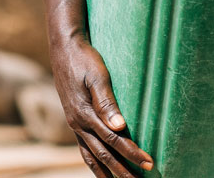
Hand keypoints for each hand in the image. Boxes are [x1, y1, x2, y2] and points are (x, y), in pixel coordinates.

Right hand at [50, 35, 153, 177]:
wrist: (64, 48)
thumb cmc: (85, 59)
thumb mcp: (97, 76)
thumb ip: (107, 102)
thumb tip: (120, 127)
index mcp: (86, 114)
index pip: (114, 140)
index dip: (132, 153)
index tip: (149, 163)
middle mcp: (79, 123)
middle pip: (104, 154)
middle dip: (122, 171)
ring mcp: (75, 124)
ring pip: (92, 155)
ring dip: (107, 172)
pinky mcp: (74, 120)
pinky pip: (84, 148)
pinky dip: (93, 162)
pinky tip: (100, 168)